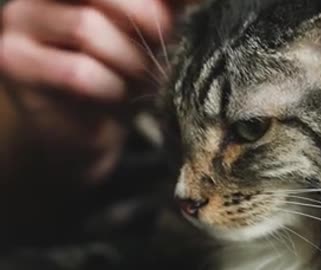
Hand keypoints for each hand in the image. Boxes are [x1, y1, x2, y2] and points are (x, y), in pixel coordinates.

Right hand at [0, 0, 192, 181]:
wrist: (87, 126)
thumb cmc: (122, 73)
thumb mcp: (148, 35)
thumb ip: (165, 9)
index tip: (181, 8)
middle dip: (146, 19)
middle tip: (168, 42)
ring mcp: (21, 22)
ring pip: (87, 29)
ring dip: (129, 59)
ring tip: (143, 76)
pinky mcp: (15, 62)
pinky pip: (76, 71)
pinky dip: (109, 86)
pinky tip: (117, 96)